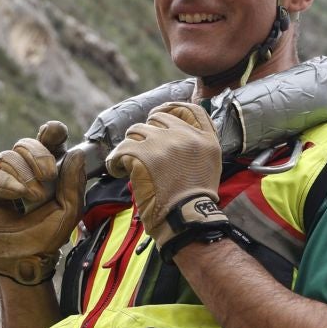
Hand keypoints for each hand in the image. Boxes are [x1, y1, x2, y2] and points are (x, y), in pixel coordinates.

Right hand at [0, 121, 84, 284]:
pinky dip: (4, 182)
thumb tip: (76, 153)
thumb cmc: (48, 234)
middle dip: (39, 157)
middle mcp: (21, 169)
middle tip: (49, 178)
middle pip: (25, 143)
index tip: (53, 132)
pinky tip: (16, 195)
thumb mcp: (70, 209)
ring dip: (24, 176)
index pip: (47, 139)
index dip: (51, 131)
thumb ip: (74, 182)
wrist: (26, 258)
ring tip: (33, 197)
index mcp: (45, 169)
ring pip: (7, 156)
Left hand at [106, 102, 225, 246]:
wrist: (186, 218)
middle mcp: (186, 136)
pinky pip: (120, 148)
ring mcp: (164, 143)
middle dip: (147, 133)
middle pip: (157, 118)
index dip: (171, 108)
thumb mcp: (209, 164)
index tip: (158, 115)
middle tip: (142, 152)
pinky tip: (120, 172)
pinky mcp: (142, 154)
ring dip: (130, 147)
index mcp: (206, 138)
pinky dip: (116, 161)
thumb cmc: (195, 198)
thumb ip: (197, 143)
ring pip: (135, 131)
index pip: (189, 109)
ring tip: (130, 165)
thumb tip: (172, 129)